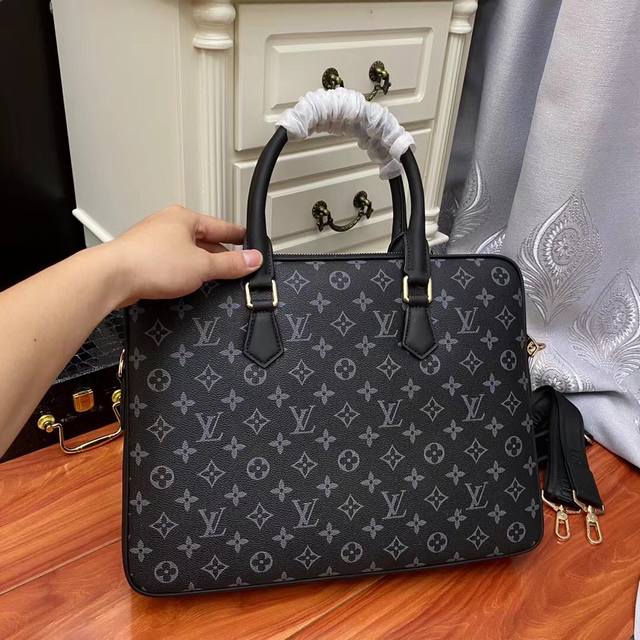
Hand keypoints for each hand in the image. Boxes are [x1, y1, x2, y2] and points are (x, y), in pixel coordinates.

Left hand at [105, 204, 261, 305]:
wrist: (111, 278)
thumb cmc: (149, 263)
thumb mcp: (202, 265)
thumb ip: (230, 264)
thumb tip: (252, 259)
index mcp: (184, 217)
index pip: (222, 226)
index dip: (239, 236)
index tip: (250, 242)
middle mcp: (167, 225)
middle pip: (204, 239)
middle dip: (220, 255)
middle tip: (236, 267)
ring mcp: (153, 241)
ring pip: (186, 252)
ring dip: (200, 265)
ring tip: (212, 279)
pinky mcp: (143, 259)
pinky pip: (172, 263)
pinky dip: (183, 272)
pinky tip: (186, 284)